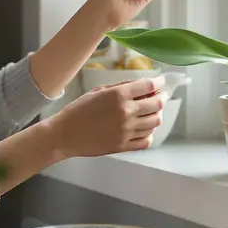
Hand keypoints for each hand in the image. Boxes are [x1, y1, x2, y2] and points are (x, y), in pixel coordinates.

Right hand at [49, 77, 166, 157]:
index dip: (158, 82)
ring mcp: (126, 131)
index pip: (148, 86)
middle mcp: (126, 112)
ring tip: (152, 112)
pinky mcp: (124, 146)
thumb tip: (141, 85)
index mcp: (119, 95)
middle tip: (161, 95)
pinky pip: (146, 140)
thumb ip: (121, 86)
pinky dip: (150, 134)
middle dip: (162, 97)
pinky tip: (145, 129)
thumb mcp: (98, 91)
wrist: (65, 134)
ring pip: (154, 123)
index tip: (161, 82)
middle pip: (156, 104)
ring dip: (156, 115)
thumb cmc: (79, 110)